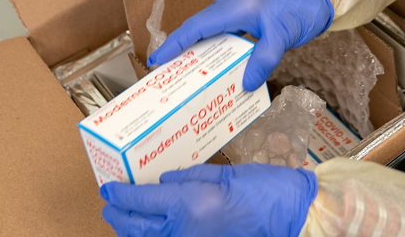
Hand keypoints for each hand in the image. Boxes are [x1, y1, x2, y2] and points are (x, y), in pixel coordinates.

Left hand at [100, 164, 316, 236]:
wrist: (295, 217)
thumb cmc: (269, 190)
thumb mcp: (227, 173)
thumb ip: (190, 177)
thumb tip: (164, 181)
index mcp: (190, 204)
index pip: (140, 201)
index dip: (119, 194)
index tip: (109, 186)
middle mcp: (185, 230)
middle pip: (136, 227)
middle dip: (118, 215)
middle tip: (111, 202)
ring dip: (132, 230)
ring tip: (126, 217)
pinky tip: (153, 229)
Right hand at [147, 0, 332, 90]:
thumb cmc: (298, 11)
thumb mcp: (281, 39)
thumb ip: (263, 61)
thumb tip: (244, 85)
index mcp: (234, 7)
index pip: (196, 26)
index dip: (174, 44)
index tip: (157, 61)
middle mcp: (228, 3)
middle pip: (196, 28)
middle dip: (179, 50)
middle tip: (164, 74)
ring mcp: (233, 6)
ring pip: (206, 30)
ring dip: (195, 50)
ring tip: (181, 74)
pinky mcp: (238, 13)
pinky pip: (218, 31)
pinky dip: (212, 48)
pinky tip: (210, 66)